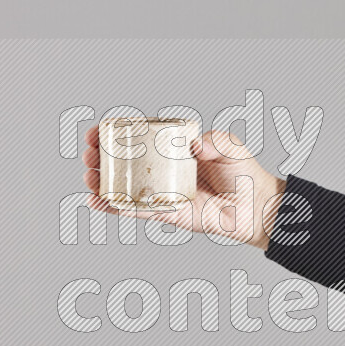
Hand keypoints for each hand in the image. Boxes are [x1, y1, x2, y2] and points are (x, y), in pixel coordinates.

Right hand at [82, 126, 286, 249]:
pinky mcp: (167, 213)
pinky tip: (98, 203)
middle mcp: (163, 170)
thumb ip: (215, 141)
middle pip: (124, 163)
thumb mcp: (230, 146)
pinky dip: (117, 209)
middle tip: (90, 156)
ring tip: (89, 178)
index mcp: (173, 149)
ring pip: (125, 188)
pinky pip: (138, 211)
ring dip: (103, 184)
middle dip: (102, 159)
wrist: (255, 205)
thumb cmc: (243, 172)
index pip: (138, 138)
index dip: (114, 134)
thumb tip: (195, 145)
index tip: (96, 132)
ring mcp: (162, 192)